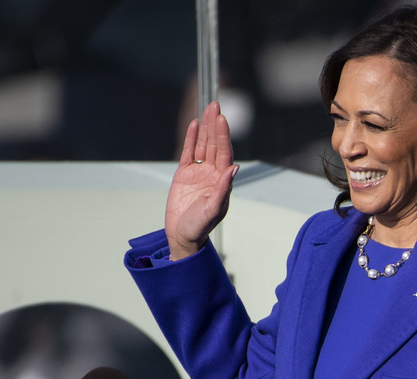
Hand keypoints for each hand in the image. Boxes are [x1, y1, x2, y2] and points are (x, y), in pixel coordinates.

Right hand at [164, 100, 239, 259]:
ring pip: (203, 145)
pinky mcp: (184, 174)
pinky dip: (191, 139)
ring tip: (207, 108)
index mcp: (222, 180)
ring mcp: (199, 172)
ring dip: (205, 128)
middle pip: (214, 144)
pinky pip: (189, 153)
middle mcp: (212, 173)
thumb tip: (234, 168)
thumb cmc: (200, 227)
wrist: (182, 236)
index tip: (222, 119)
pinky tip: (194, 125)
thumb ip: (223, 189)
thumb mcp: (213, 209)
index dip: (223, 136)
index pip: (224, 153)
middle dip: (215, 125)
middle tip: (216, 104)